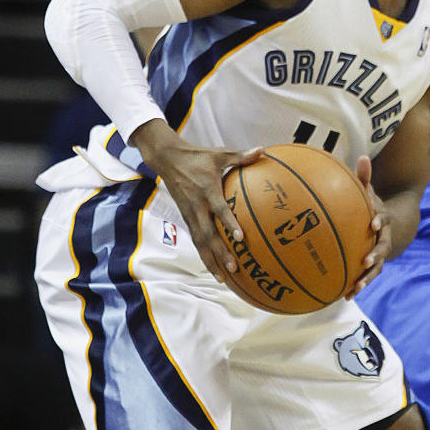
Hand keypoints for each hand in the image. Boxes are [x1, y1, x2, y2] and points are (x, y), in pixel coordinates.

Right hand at [130, 119, 261, 278]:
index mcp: (207, 190)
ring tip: (223, 278)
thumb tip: (262, 150)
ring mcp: (190, 214)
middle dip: (220, 252)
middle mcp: (197, 206)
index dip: (229, 223)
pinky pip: (196, 240)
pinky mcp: (186, 218)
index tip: (240, 237)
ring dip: (211, 261)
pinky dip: (204, 256)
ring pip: (200, 242)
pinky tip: (214, 270)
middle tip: (234, 268)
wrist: (167, 159)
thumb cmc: (197, 156)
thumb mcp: (219, 154)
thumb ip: (240, 156)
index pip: (219, 209)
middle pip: (208, 234)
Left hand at [346, 154, 389, 296]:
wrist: (394, 227)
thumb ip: (365, 178)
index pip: (382, 219)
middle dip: (375, 256)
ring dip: (367, 278)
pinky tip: (344, 297)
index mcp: (382, 220)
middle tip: (365, 262)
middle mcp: (383, 239)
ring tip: (356, 289)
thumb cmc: (373, 206)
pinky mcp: (373, 265)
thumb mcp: (371, 192)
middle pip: (382, 248)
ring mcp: (379, 254)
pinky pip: (366, 277)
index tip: (372, 223)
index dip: (379, 221)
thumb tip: (363, 156)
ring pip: (376, 268)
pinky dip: (357, 286)